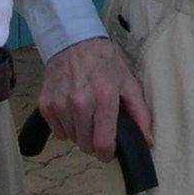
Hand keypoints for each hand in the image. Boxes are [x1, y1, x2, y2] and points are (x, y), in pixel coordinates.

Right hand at [38, 37, 152, 159]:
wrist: (73, 40)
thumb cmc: (103, 60)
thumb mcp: (128, 81)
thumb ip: (140, 113)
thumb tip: (147, 140)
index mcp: (104, 97)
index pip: (103, 143)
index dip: (108, 154)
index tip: (109, 151)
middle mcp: (81, 102)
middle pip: (86, 145)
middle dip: (95, 141)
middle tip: (99, 125)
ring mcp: (61, 103)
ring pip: (72, 139)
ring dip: (80, 132)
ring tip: (86, 112)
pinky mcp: (46, 103)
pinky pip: (57, 132)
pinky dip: (66, 126)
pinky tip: (72, 111)